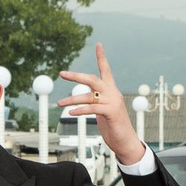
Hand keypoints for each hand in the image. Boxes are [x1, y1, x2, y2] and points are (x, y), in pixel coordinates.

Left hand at [56, 44, 145, 165]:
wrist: (125, 140)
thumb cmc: (113, 125)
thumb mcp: (103, 110)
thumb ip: (94, 101)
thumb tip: (81, 97)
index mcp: (111, 90)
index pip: (106, 70)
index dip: (102, 57)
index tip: (98, 45)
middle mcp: (113, 93)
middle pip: (92, 79)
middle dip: (76, 76)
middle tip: (62, 73)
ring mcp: (113, 102)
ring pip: (88, 96)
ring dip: (72, 99)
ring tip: (59, 103)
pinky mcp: (111, 112)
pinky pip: (92, 108)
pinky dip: (80, 110)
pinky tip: (70, 113)